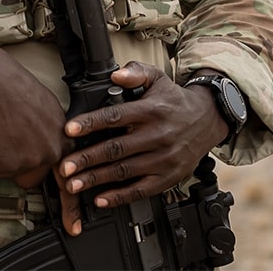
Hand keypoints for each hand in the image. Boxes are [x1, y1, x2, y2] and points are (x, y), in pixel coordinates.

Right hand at [0, 37, 67, 188]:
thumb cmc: (8, 82)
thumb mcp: (41, 102)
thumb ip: (46, 127)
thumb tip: (36, 139)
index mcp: (62, 135)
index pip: (71, 173)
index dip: (69, 201)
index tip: (73, 223)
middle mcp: (51, 150)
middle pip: (33, 175)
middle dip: (15, 163)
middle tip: (3, 144)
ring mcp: (30, 160)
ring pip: (6, 170)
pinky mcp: (6, 165)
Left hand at [53, 62, 226, 234]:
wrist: (208, 119)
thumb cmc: (175, 100)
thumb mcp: (158, 78)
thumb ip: (136, 73)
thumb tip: (116, 75)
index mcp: (151, 111)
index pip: (115, 117)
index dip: (91, 124)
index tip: (69, 130)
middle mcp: (158, 135)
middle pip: (116, 149)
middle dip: (87, 159)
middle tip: (64, 166)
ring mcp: (164, 159)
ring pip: (125, 171)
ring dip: (97, 179)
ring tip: (73, 184)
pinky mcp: (169, 177)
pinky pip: (142, 190)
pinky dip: (120, 197)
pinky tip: (101, 199)